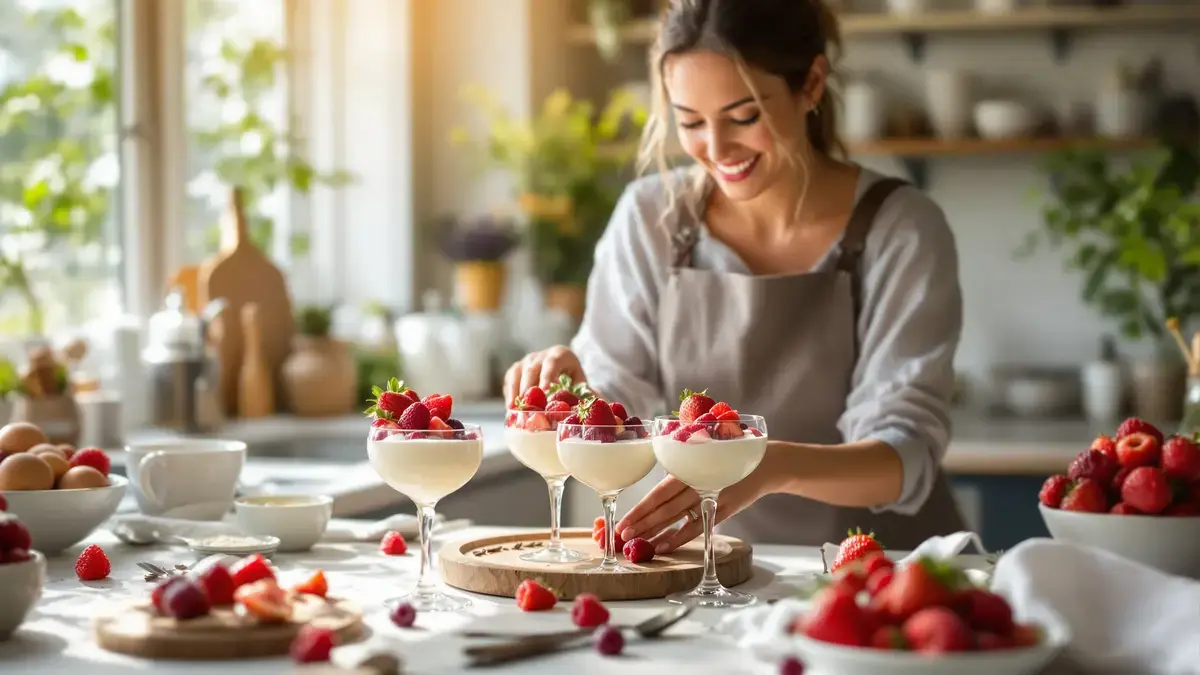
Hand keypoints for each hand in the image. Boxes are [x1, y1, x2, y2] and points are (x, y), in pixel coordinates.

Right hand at [503, 345, 586, 404]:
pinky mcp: (516, 369)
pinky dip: (509, 393)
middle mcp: (540, 355)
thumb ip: (584, 393)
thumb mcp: (580, 381)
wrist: (559, 367)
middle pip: (531, 369)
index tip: (545, 390)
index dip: (547, 376)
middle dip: (528, 389)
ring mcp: (526, 361)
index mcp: (559, 354)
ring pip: (517, 373)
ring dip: (515, 392)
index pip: (552, 363)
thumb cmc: (572, 377)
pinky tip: (510, 408)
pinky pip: (510, 379)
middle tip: (528, 407)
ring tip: (514, 410)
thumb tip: (591, 406)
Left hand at [615, 446, 784, 553]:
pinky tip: (663, 546)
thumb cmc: (729, 457)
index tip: (622, 522)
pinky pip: (697, 527)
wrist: (766, 463)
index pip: (658, 493)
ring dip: (655, 532)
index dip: (640, 509)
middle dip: (641, 523)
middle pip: (664, 508)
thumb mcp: (704, 457)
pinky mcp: (722, 510)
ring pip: (677, 518)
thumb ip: (682, 469)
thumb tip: (660, 481)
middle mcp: (697, 483)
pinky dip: (679, 537)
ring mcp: (710, 498)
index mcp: (688, 468)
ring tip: (636, 544)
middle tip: (621, 536)